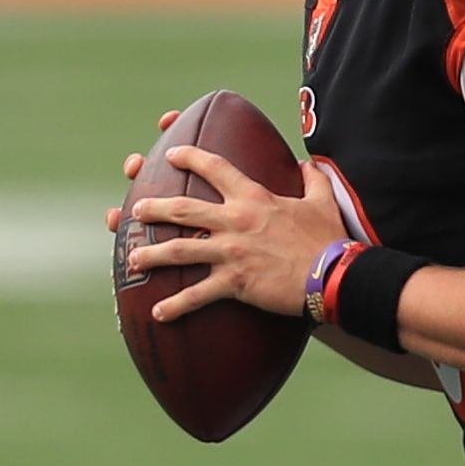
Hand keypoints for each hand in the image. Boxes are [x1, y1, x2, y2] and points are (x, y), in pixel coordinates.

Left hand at [120, 139, 333, 322]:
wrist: (332, 273)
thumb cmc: (328, 238)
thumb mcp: (321, 201)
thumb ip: (312, 179)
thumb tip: (309, 163)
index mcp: (254, 198)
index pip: (216, 168)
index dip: (190, 158)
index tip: (171, 154)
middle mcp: (235, 221)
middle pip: (183, 208)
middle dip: (154, 208)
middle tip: (136, 210)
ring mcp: (231, 252)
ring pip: (180, 250)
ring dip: (152, 254)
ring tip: (131, 258)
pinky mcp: (234, 282)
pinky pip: (197, 295)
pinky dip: (175, 305)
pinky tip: (157, 312)